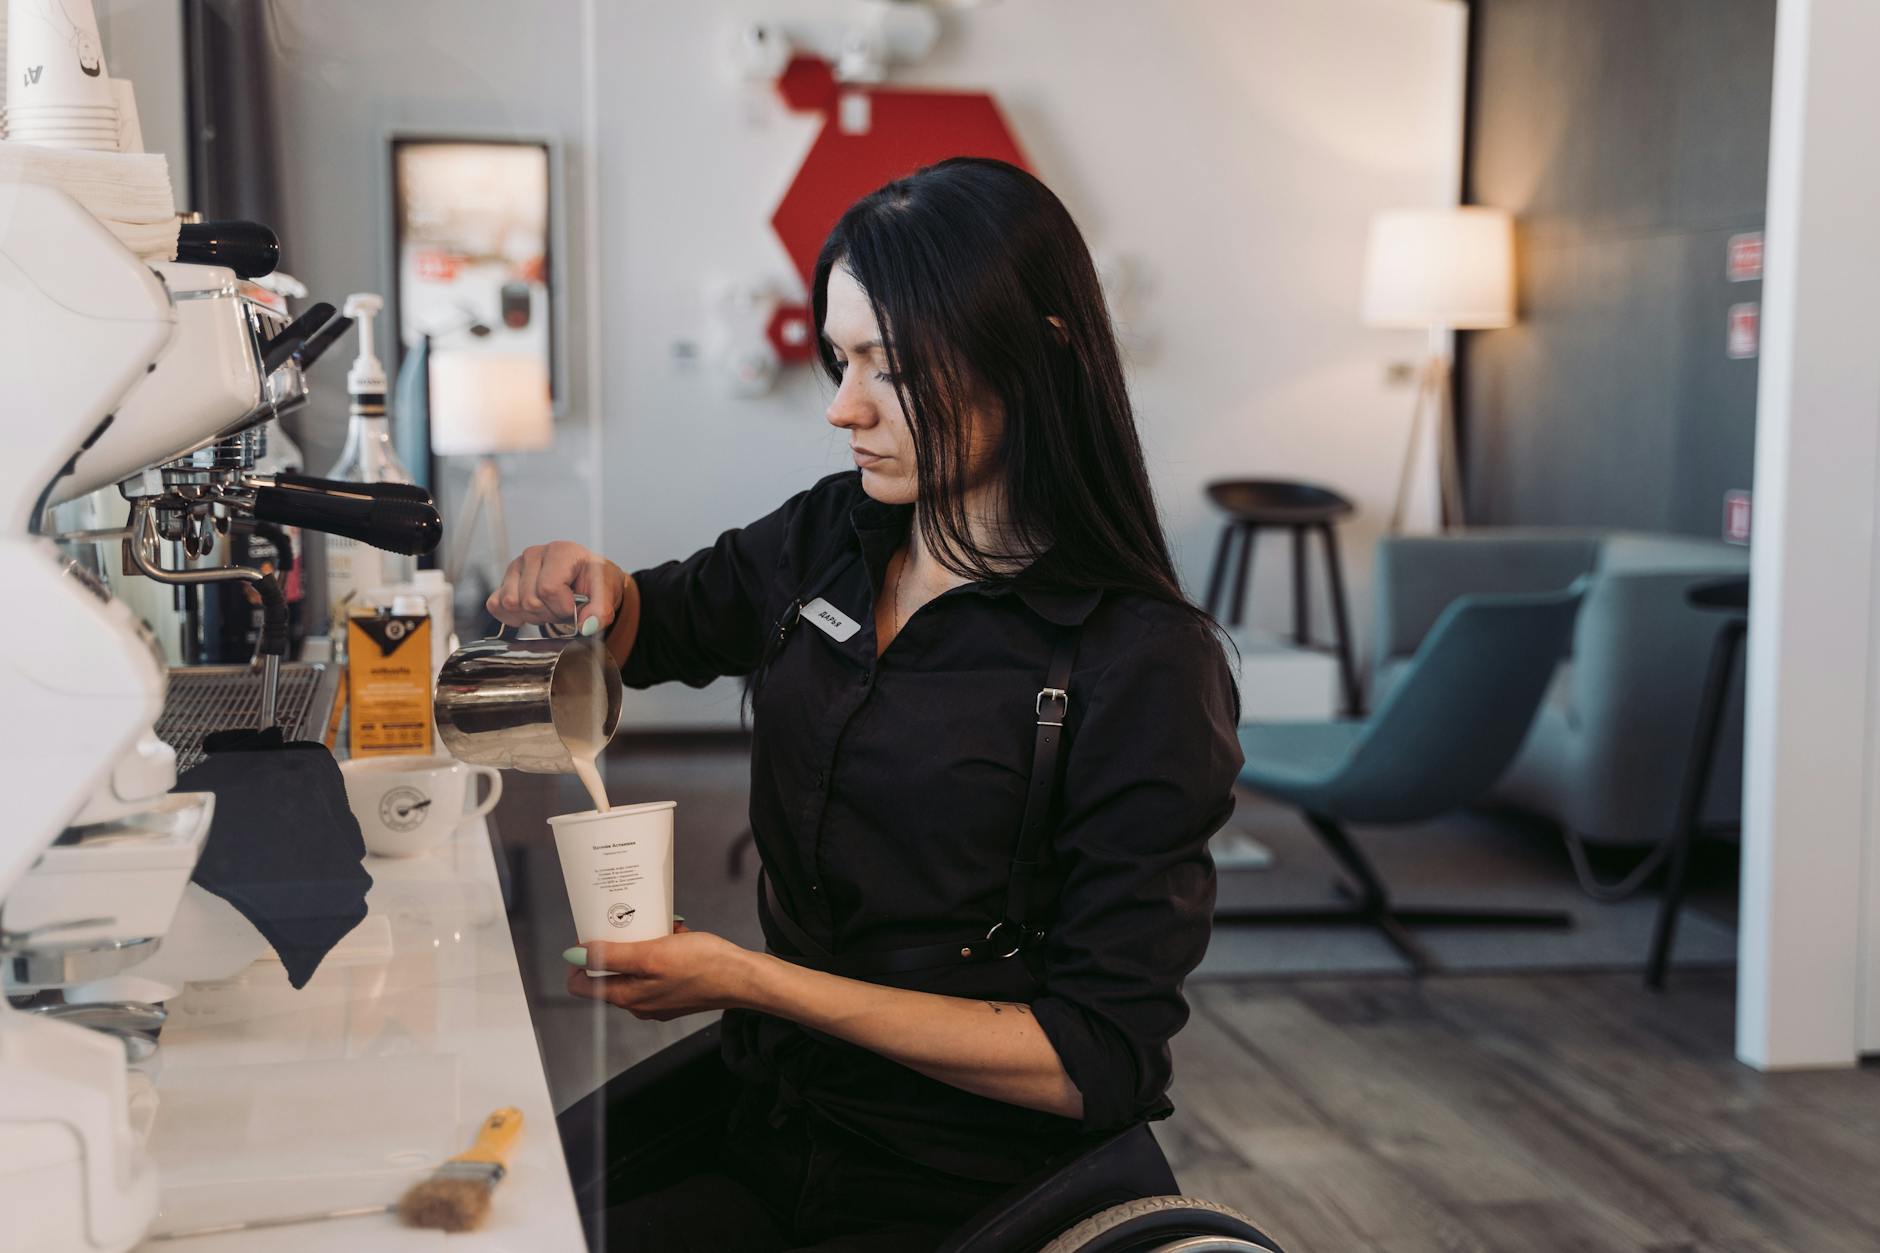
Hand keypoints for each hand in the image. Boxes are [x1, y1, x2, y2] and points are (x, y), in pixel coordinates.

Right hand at [487, 541, 625, 634]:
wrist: (588, 581)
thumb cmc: (595, 582)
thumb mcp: (607, 593)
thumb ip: (601, 610)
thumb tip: (586, 625)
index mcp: (561, 551)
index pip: (548, 589)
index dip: (562, 608)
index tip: (574, 608)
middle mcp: (535, 554)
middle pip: (529, 599)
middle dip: (549, 614)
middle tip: (563, 610)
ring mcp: (517, 566)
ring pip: (511, 603)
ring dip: (532, 616)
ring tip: (548, 609)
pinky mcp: (505, 580)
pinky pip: (495, 604)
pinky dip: (511, 616)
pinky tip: (529, 614)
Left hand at [566, 922, 764, 1020]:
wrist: (743, 978)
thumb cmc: (702, 966)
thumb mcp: (651, 954)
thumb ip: (611, 955)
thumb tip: (573, 955)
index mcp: (627, 998)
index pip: (582, 983)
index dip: (581, 958)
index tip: (593, 934)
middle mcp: (639, 1003)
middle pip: (610, 972)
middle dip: (618, 945)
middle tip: (631, 923)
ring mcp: (658, 999)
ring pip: (636, 966)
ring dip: (644, 943)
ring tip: (662, 928)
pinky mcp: (676, 990)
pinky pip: (657, 967)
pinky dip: (663, 949)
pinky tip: (677, 936)